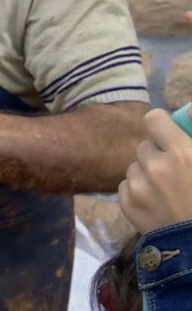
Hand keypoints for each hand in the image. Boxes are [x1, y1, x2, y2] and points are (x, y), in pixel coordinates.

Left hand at [118, 108, 191, 234]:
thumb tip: (190, 107)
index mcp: (181, 152)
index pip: (154, 119)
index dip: (160, 125)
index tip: (166, 134)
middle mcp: (155, 166)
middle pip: (144, 146)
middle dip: (156, 155)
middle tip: (172, 171)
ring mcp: (138, 186)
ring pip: (134, 167)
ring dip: (145, 174)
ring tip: (164, 191)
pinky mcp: (126, 203)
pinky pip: (126, 186)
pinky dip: (137, 192)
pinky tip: (154, 203)